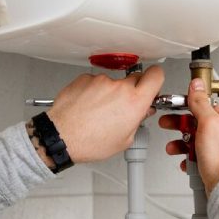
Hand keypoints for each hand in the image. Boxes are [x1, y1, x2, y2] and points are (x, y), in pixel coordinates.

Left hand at [46, 65, 163, 162]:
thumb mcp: (124, 140)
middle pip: (135, 79)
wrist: (62, 137)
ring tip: (98, 112)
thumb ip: (137, 121)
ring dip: (109, 93)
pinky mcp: (85, 78)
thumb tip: (141, 112)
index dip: (156, 79)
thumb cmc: (90, 142)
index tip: (152, 84)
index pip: (156, 75)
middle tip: (123, 106)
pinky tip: (87, 107)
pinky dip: (93, 92)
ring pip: (113, 82)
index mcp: (134, 102)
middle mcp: (119, 87)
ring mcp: (101, 81)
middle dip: (132, 90)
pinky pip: (95, 82)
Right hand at [159, 78, 218, 193]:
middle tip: (168, 125)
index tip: (174, 107)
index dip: (187, 105)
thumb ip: (201, 103)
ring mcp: (218, 150)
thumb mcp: (209, 123)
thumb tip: (197, 85)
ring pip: (194, 141)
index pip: (204, 105)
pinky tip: (186, 161)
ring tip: (173, 148)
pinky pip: (195, 156)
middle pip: (196, 123)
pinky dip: (187, 158)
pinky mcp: (212, 164)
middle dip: (180, 126)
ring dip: (181, 144)